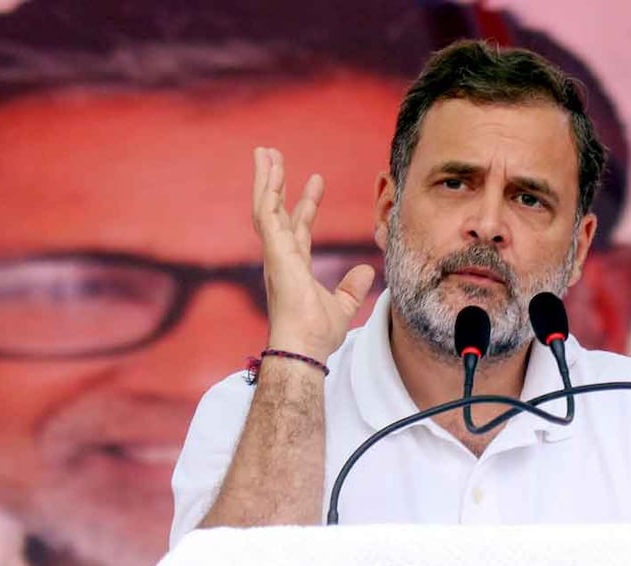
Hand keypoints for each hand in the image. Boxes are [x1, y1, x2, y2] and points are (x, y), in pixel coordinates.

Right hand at [251, 147, 374, 360]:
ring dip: (266, 179)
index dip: (306, 203)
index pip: (299, 227)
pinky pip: (266, 213)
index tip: (316, 180)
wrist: (305, 347)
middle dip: (276, 183)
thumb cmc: (316, 334)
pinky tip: (268, 170)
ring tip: (265, 153)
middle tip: (274, 157)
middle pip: (276, 211)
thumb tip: (364, 271)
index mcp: (294, 266)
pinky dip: (266, 190)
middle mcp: (281, 256)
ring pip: (265, 207)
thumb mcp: (343, 306)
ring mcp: (275, 253)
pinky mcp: (274, 251)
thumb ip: (352, 287)